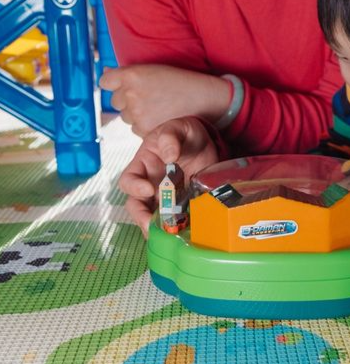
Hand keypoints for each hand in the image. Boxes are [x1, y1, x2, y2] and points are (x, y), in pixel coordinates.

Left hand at [100, 64, 230, 136]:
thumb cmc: (178, 82)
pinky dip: (144, 125)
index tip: (124, 85)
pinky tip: (160, 117)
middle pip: (115, 100)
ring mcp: (136, 113)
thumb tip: (105, 74)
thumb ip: (125, 74)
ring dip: (135, 114)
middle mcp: (130, 94)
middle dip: (127, 100)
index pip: (106, 81)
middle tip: (149, 97)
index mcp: (131, 75)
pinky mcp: (143, 129)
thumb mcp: (152, 70)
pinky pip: (135, 128)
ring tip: (157, 107)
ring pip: (125, 116)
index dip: (114, 84)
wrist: (201, 99)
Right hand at [119, 116, 219, 234]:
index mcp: (143, 164)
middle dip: (141, 217)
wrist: (206, 144)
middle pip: (136, 205)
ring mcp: (165, 197)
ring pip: (153, 217)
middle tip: (152, 225)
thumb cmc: (186, 133)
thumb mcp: (178, 128)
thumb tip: (169, 155)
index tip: (148, 190)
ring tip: (168, 235)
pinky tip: (184, 233)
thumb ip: (170, 137)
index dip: (134, 187)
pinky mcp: (181, 205)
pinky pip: (174, 220)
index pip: (128, 179)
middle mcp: (150, 184)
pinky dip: (177, 228)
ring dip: (157, 228)